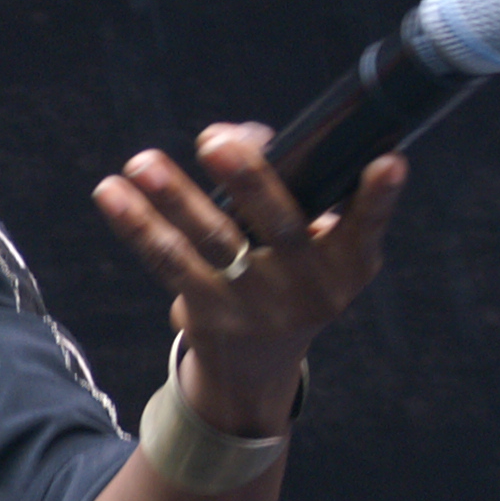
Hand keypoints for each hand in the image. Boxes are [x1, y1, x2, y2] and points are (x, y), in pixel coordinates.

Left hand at [91, 123, 405, 435]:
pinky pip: (167, 261)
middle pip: (279, 224)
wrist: (258, 367)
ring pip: (212, 241)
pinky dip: (137, 224)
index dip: (380, 197)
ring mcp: (255, 303)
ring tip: (141, 162)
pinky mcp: (206, 312)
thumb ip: (290, 185)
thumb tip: (237, 132)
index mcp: (348, 263)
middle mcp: (307, 286)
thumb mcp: (313, 245)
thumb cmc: (291, 275)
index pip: (367, 227)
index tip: (389, 162)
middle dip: (248, 179)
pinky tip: (110, 192)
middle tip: (215, 139)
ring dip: (174, 198)